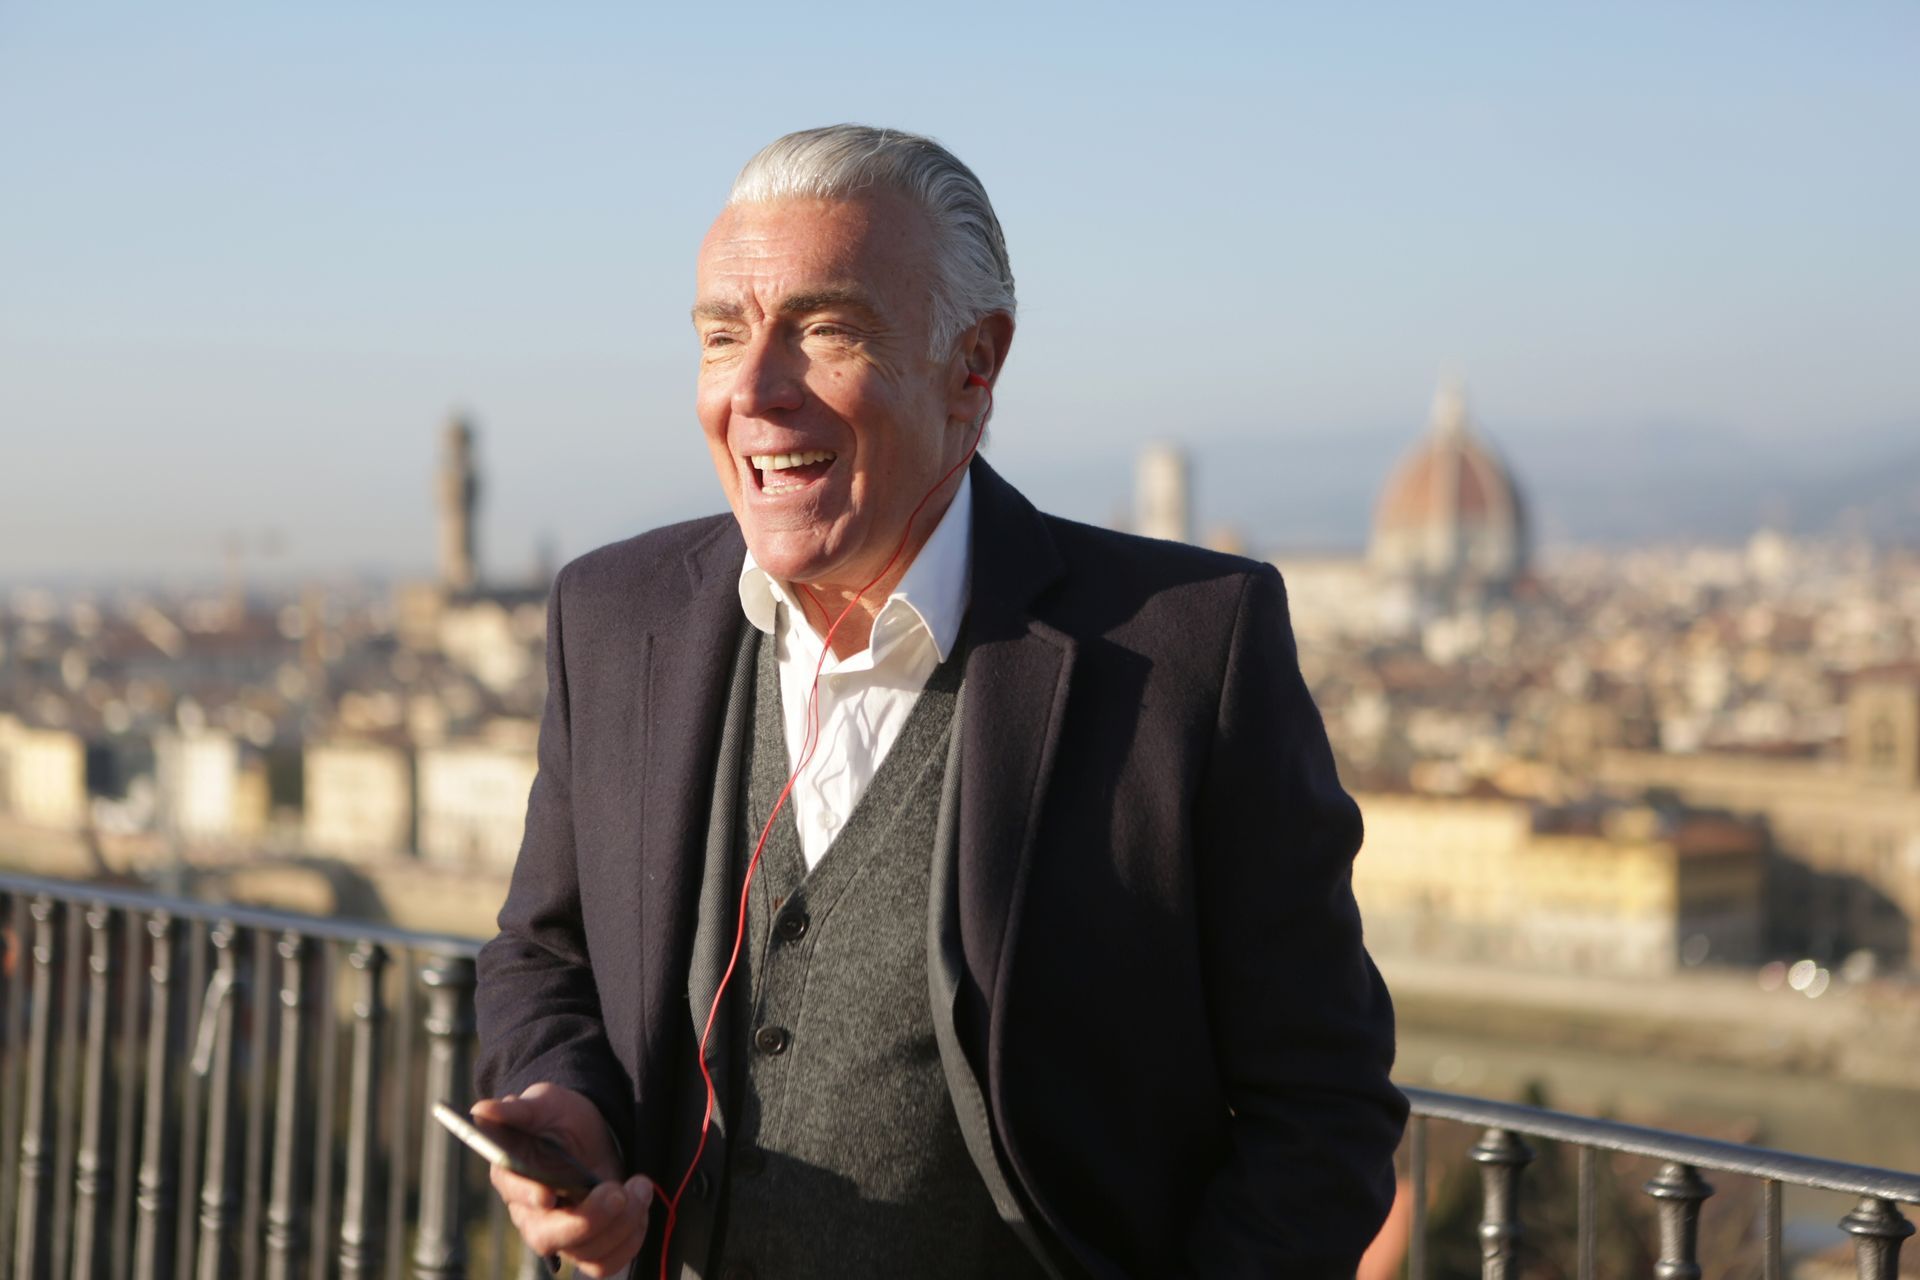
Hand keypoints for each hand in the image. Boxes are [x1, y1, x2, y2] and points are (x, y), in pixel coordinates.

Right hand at [471, 1083, 652, 1278]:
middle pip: (548, 1237)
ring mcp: (560, 1233)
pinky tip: (640, 1206)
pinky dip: (630, 1240)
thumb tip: (481, 1110)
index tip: (549, 1194)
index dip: (528, 1197)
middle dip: (588, 1219)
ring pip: (584, 1252)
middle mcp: (531, 1214)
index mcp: (512, 1177)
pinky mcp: (588, 1245)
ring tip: (640, 1185)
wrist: (590, 1132)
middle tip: (617, 1190)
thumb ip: (516, 1110)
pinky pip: (605, 1264)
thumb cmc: (559, 1117)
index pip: (514, 1194)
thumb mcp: (543, 1103)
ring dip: (621, 1223)